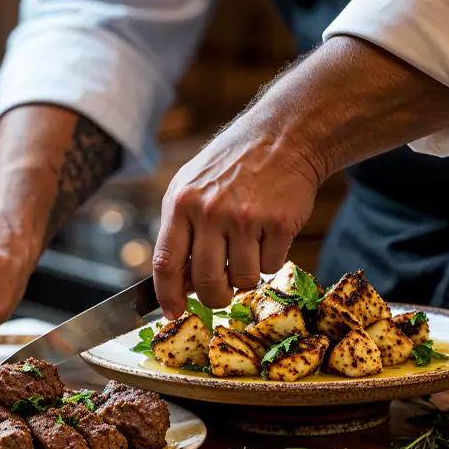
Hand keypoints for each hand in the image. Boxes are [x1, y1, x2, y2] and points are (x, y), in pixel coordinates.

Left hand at [152, 107, 320, 317]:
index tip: (173, 312)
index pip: (166, 263)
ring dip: (247, 274)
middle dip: (215, 297)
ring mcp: (246, 218)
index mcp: (181, 204)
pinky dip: (272, 258)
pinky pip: (271, 267)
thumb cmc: (232, 166)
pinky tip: (269, 232)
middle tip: (222, 292)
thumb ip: (180, 231)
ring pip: (243, 280)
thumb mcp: (191, 187)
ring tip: (249, 246)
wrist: (283, 136)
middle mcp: (210, 212)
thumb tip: (179, 284)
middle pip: (206, 282)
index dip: (168, 296)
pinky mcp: (279, 224)